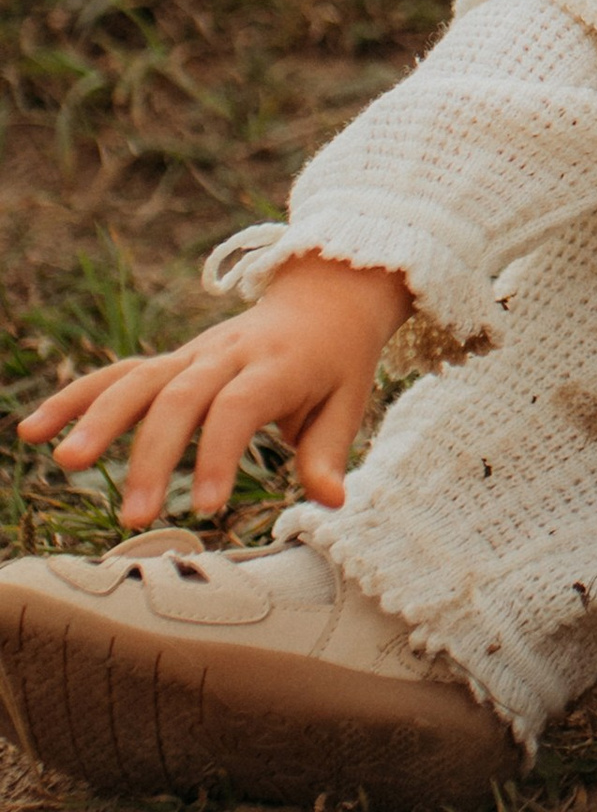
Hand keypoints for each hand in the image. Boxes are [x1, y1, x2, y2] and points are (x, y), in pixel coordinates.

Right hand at [17, 256, 413, 528]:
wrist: (324, 296)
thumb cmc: (337, 360)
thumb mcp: (349, 401)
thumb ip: (328, 451)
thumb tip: (331, 502)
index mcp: (276, 365)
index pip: (237, 408)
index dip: (218, 454)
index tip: (206, 507)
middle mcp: (227, 354)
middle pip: (180, 398)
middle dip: (152, 455)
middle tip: (135, 516)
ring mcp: (194, 354)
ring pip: (139, 379)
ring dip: (98, 418)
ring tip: (65, 462)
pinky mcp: (172, 361)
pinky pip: (118, 375)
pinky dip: (77, 398)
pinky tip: (33, 429)